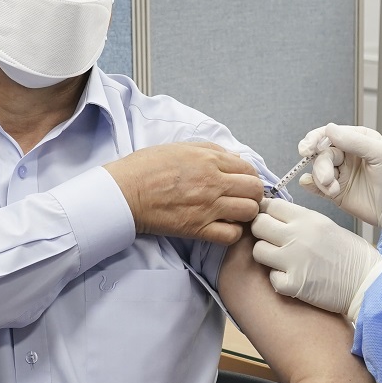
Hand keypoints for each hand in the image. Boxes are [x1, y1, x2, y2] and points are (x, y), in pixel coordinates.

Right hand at [104, 142, 262, 244]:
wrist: (125, 191)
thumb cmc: (147, 167)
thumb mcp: (181, 147)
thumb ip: (210, 151)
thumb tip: (232, 158)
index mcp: (210, 160)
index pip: (249, 169)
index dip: (249, 177)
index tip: (242, 183)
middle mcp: (214, 182)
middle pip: (255, 190)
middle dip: (252, 194)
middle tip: (241, 198)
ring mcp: (208, 207)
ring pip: (249, 212)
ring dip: (245, 213)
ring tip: (233, 214)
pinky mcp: (198, 228)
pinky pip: (231, 235)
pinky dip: (232, 233)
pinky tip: (222, 227)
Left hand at [251, 198, 381, 321]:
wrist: (368, 283)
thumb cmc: (352, 255)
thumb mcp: (327, 226)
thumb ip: (301, 220)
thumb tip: (274, 216)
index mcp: (308, 218)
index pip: (271, 205)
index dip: (267, 212)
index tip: (268, 219)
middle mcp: (297, 236)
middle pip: (258, 225)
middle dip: (261, 231)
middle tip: (271, 240)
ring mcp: (293, 260)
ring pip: (258, 251)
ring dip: (266, 255)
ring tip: (280, 260)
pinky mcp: (293, 284)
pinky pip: (270, 278)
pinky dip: (279, 279)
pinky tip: (292, 278)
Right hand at [298, 124, 381, 238]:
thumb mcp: (381, 154)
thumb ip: (355, 141)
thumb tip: (329, 129)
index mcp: (357, 139)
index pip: (330, 134)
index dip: (316, 139)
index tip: (308, 149)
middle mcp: (346, 154)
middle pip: (321, 153)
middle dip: (321, 166)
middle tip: (327, 178)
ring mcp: (340, 173)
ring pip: (317, 170)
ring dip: (320, 179)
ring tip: (333, 189)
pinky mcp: (335, 192)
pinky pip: (316, 186)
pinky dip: (311, 186)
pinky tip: (312, 187)